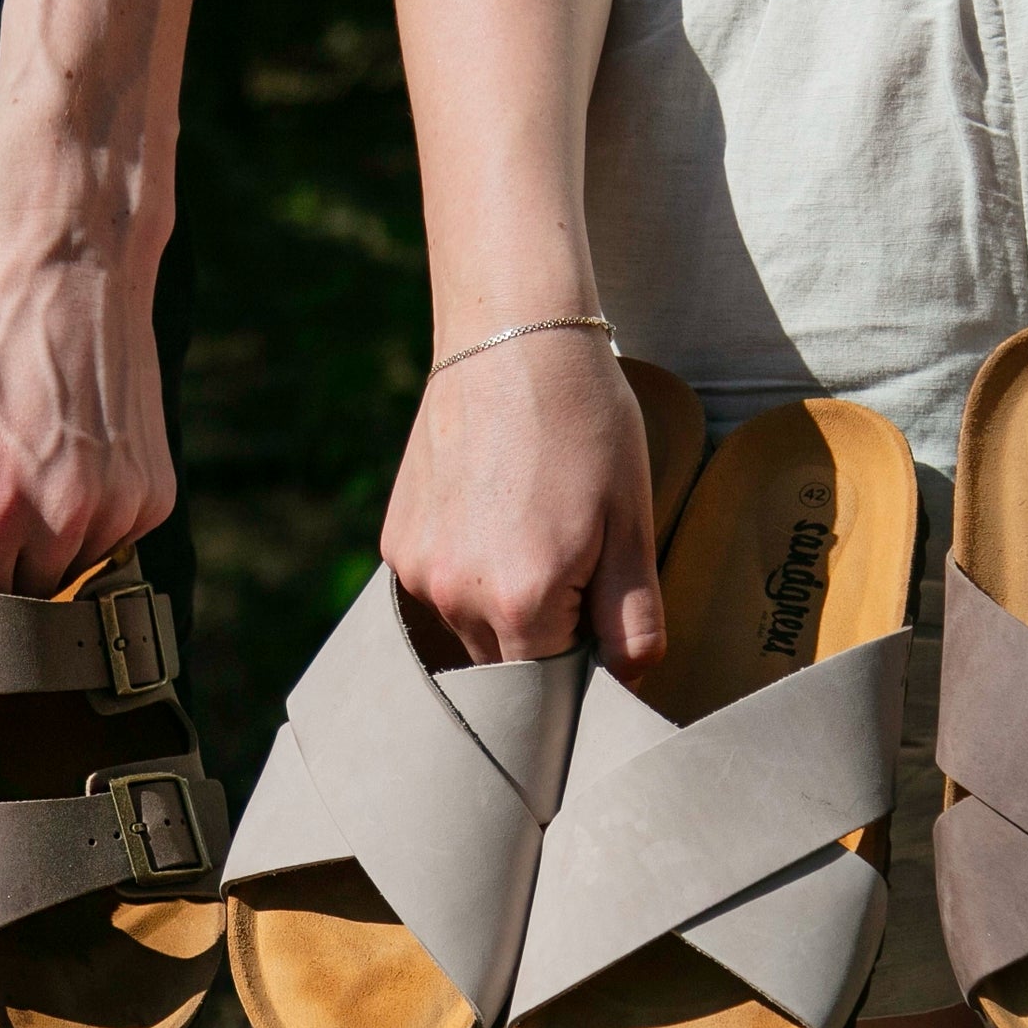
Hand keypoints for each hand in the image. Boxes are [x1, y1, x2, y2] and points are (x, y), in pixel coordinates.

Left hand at [0, 243, 174, 595]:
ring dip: (42, 548)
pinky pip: (112, 539)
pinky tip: (69, 457)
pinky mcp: (153, 493)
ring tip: (24, 469)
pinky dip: (88, 519)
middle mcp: (60, 523)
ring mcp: (115, 509)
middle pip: (19, 602)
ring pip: (69, 573)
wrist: (64, 262)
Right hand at [381, 327, 662, 673]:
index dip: (582, 659)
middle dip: (540, 635)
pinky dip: (465, 571)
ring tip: (527, 527)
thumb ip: (632, 619)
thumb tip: (629, 683)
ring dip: (499, 606)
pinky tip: (489, 513)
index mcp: (523, 602)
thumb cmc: (585, 425)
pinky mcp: (395, 544)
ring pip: (467, 629)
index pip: (552, 686)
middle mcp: (456, 597)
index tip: (597, 615)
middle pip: (505, 665)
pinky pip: (436, 588)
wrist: (510, 341)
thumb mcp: (631, 521)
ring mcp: (417, 571)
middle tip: (570, 559)